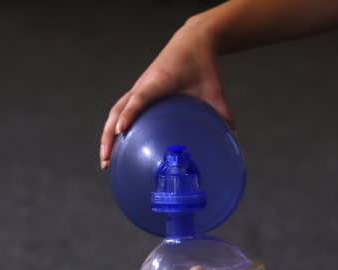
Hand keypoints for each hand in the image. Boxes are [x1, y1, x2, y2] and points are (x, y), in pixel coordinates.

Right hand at [99, 19, 234, 169]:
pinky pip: (122, 109)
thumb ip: (221, 111)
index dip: (130, 114)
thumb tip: (231, 136)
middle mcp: (143, 84)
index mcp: (159, 81)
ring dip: (108, 134)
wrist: (193, 40)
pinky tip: (118, 145)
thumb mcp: (213, 88)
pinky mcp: (140, 90)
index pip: (139, 98)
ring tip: (106, 159)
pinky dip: (116, 125)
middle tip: (106, 160)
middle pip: (118, 110)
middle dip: (109, 135)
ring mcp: (139, 87)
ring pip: (116, 111)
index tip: (122, 131)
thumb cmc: (201, 63)